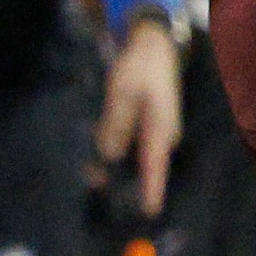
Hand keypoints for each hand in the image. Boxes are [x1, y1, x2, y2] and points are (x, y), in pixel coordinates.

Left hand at [96, 17, 181, 218]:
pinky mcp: (149, 122)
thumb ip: (116, 123)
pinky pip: (135, 144)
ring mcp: (157, 128)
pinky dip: (119, 150)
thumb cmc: (140, 65)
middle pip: (145, 165)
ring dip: (118, 166)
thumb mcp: (122, 92)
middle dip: (126, 182)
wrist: (153, 42)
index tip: (149, 212)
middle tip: (99, 192)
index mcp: (160, 128)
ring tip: (93, 177)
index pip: (156, 166)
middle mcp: (162, 133)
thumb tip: (108, 153)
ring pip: (137, 155)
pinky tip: (101, 155)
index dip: (152, 190)